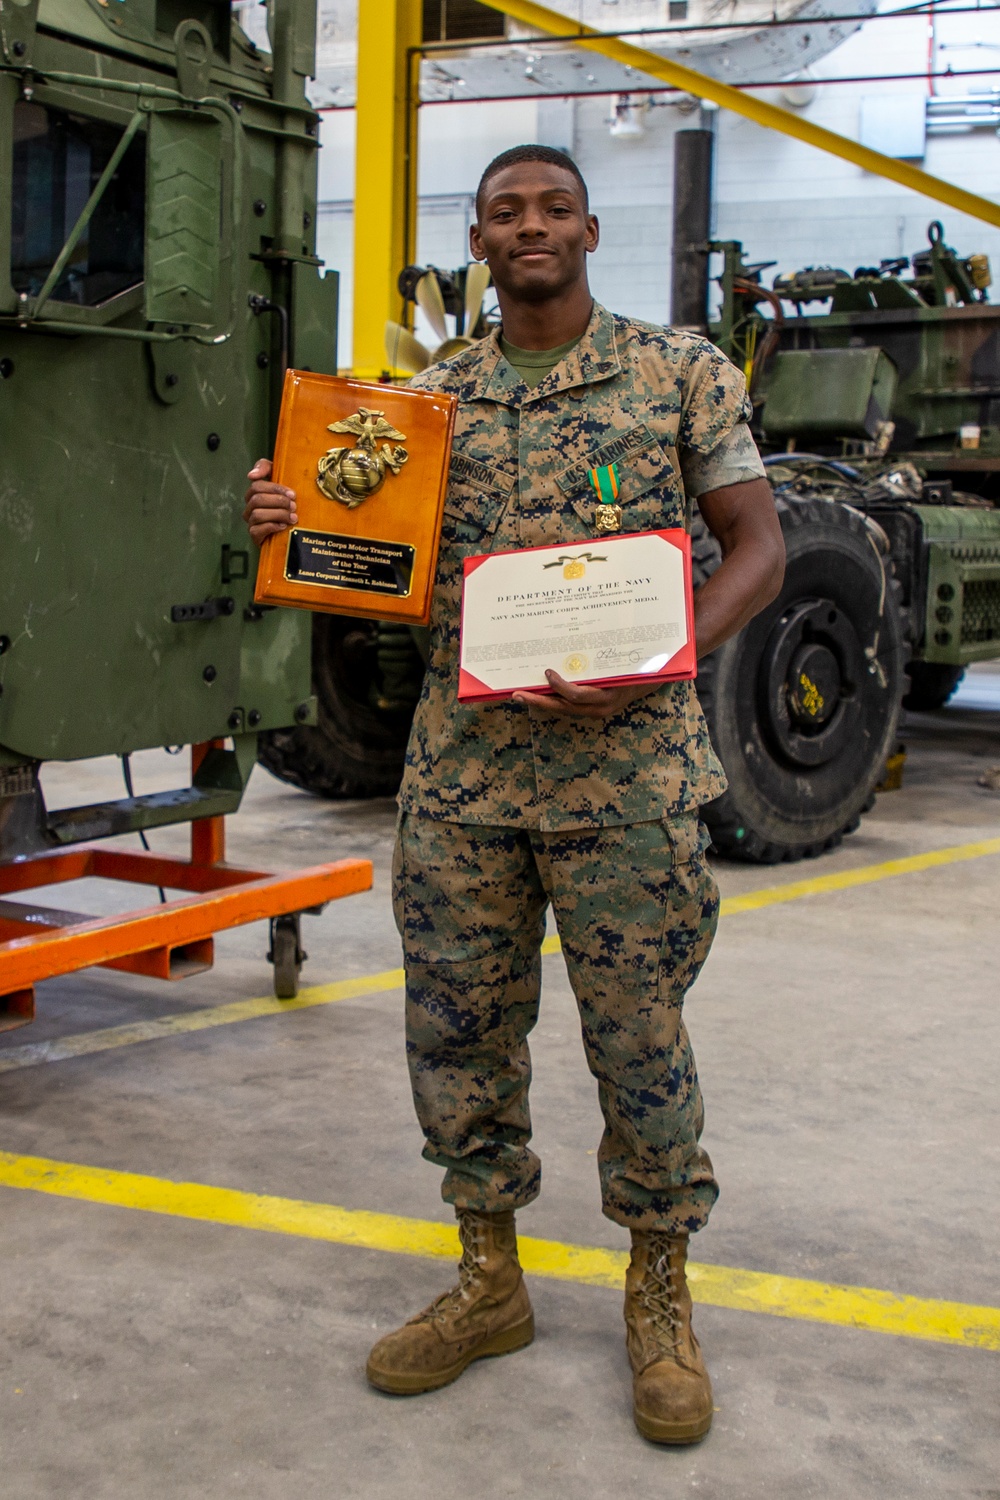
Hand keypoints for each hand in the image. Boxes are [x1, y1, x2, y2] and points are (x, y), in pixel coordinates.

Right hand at [243, 458, 297, 544]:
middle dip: (278, 502)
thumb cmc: (288, 503)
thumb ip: (267, 468)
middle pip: (257, 499)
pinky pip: (257, 530)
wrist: (293, 531)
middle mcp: (250, 506)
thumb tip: (251, 475)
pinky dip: (272, 527)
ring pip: (257, 514)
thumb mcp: (282, 481)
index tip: (292, 494)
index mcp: (256, 493)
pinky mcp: (254, 536)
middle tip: (294, 506)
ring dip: (278, 514)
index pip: (257, 485)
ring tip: (293, 518)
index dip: (275, 488)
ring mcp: (251, 521)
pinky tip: (283, 526)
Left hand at [512, 669, 659, 719]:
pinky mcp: (589, 709)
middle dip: (539, 701)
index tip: (548, 672)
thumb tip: (589, 641)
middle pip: (563, 707)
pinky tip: (537, 692)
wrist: (650, 683)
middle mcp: (599, 708)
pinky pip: (567, 706)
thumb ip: (608, 658)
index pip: (578, 696)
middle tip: (518, 694)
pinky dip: (551, 699)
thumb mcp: (626, 663)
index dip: (560, 686)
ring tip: (521, 694)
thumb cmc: (639, 669)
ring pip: (562, 708)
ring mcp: (593, 711)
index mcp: (608, 697)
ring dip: (541, 701)